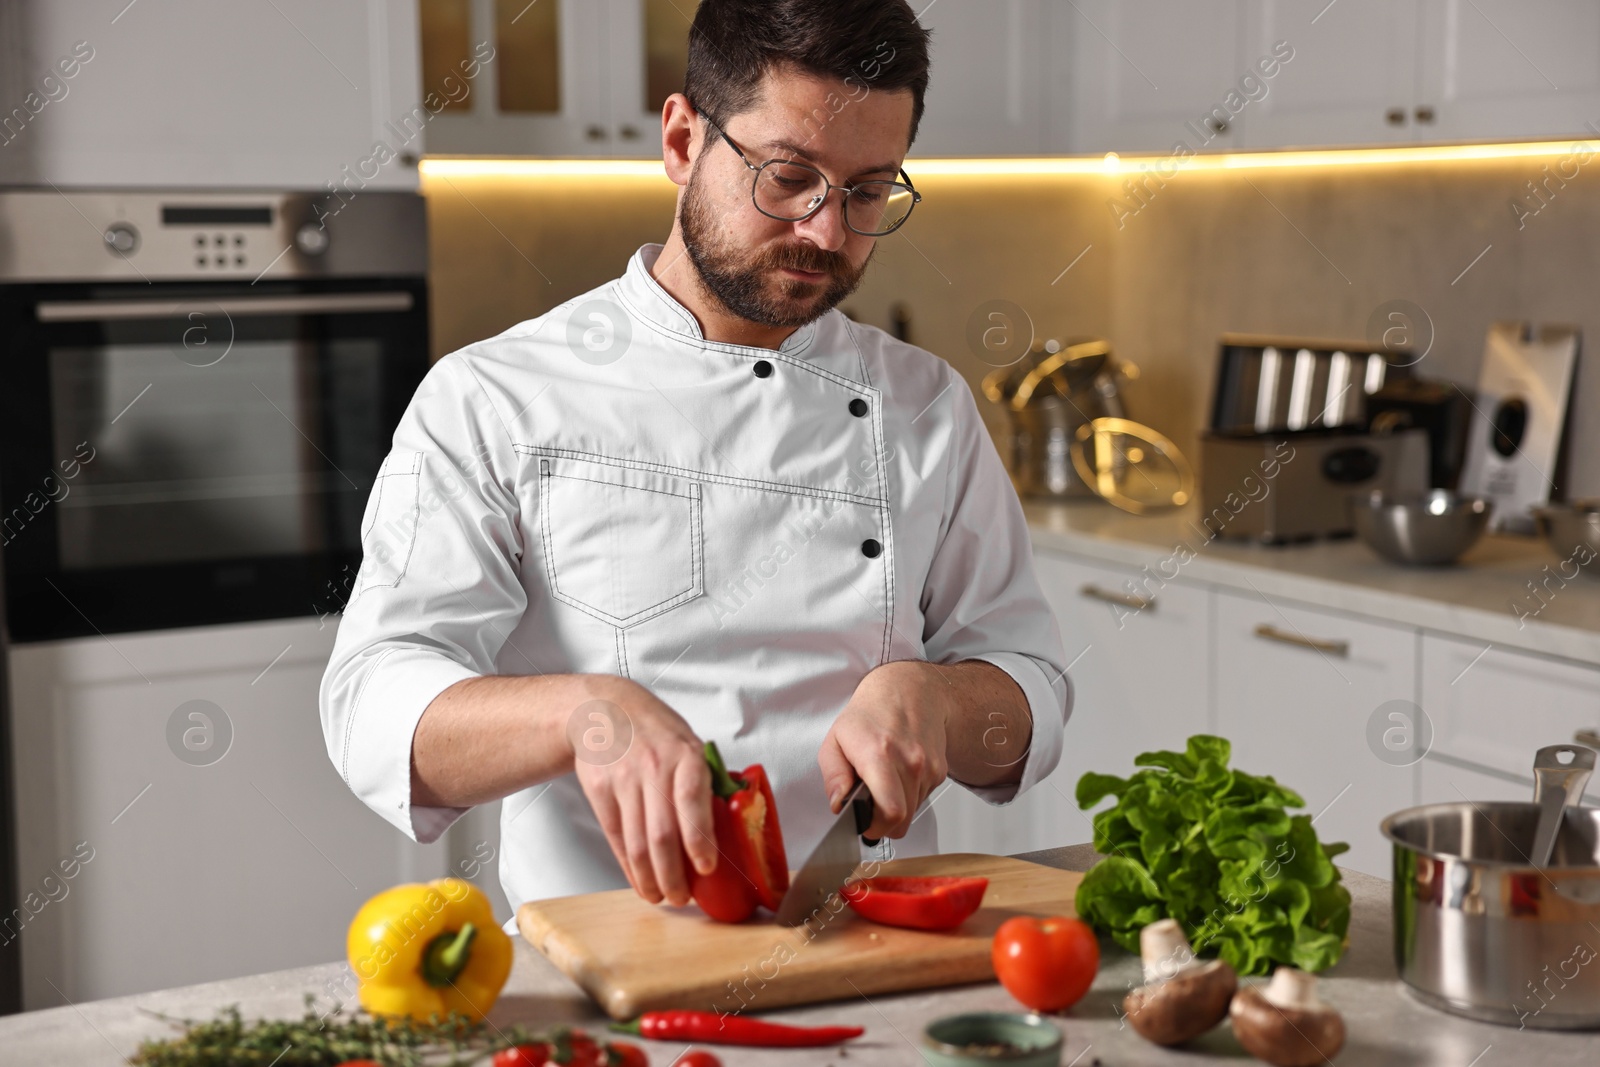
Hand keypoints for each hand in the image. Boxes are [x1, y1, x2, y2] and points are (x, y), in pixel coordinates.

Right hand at [569, 677, 716, 905]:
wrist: (603, 710)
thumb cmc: (655, 730)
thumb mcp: (689, 743)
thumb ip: (706, 780)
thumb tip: (734, 819)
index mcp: (685, 756)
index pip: (692, 803)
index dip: (699, 840)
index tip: (706, 867)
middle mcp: (653, 768)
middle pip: (662, 834)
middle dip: (673, 875)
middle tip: (682, 897)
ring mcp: (623, 780)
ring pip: (637, 842)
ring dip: (649, 878)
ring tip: (661, 896)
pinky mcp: (599, 790)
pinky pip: (616, 837)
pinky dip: (628, 866)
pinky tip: (639, 880)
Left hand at [816, 661, 954, 840]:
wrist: (909, 691)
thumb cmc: (869, 715)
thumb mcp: (835, 740)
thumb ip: (833, 777)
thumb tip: (838, 804)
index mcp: (879, 754)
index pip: (891, 812)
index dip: (875, 828)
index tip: (863, 824)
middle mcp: (909, 761)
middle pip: (902, 821)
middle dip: (883, 824)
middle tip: (869, 811)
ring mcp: (928, 767)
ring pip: (912, 813)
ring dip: (896, 809)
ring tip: (883, 784)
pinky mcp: (939, 771)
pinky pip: (922, 799)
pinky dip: (908, 797)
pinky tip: (898, 776)